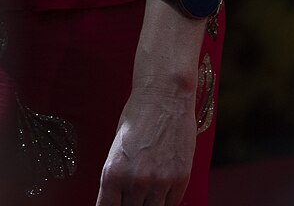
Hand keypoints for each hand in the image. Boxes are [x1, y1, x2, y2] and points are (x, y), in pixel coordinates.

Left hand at [96, 83, 195, 205]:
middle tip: (132, 197)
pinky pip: (172, 205)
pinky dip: (166, 202)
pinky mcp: (181, 180)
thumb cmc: (137, 117)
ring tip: (147, 193)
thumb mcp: (116, 149)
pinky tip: (162, 192)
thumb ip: (117, 178)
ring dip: (149, 205)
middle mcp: (135, 181)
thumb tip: (117, 199)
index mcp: (112, 173)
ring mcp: (159, 183)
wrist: (164, 97)